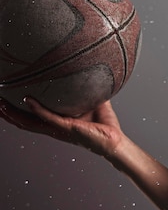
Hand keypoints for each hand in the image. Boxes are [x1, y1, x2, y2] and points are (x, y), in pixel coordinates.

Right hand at [0, 97, 124, 157]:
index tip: (5, 99)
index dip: (15, 110)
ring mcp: (58, 129)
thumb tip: (88, 69)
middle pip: (22, 121)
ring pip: (29, 123)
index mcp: (56, 122)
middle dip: (6, 113)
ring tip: (1, 104)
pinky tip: (28, 100)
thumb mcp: (92, 101)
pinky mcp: (67, 128)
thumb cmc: (104, 123)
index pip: (30, 117)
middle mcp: (53, 127)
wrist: (115, 140)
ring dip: (13, 113)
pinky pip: (49, 118)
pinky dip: (37, 109)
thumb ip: (86, 88)